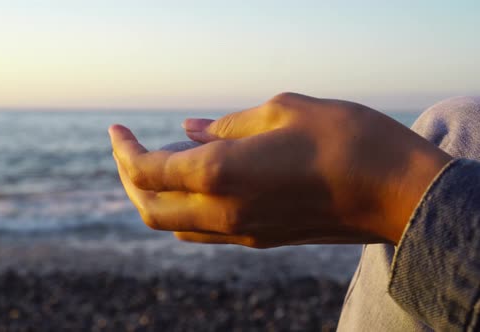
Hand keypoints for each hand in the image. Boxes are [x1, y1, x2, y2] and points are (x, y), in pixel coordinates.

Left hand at [109, 93, 451, 246]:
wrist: (399, 193)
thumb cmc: (346, 140)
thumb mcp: (281, 112)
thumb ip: (228, 126)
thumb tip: (191, 130)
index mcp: (221, 174)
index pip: (148, 170)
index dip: (123, 150)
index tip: (115, 129)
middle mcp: (223, 211)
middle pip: (150, 207)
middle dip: (128, 178)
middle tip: (127, 147)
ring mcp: (241, 232)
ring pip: (173, 225)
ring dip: (153, 197)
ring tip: (157, 163)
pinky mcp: (260, 239)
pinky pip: (202, 231)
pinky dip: (183, 208)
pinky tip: (194, 181)